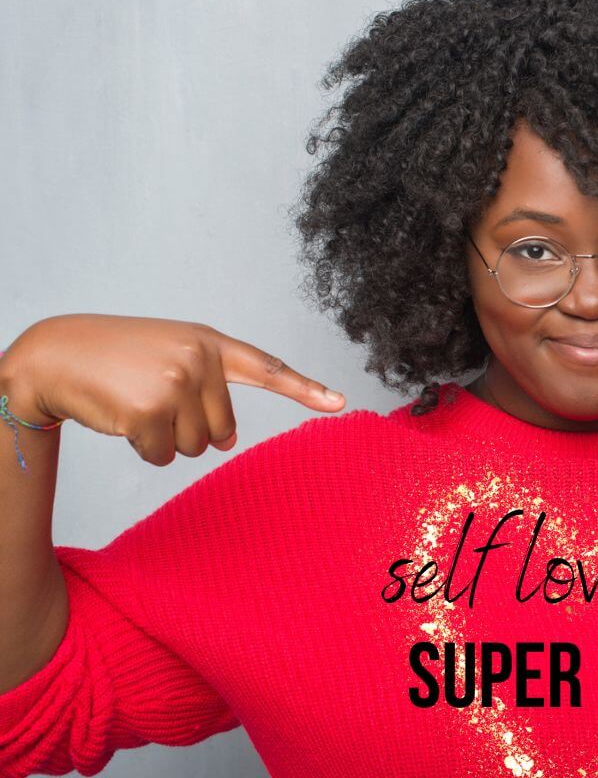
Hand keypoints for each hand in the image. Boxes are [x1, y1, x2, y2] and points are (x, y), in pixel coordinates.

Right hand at [0, 313, 344, 464]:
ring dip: (166, 440)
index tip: (340, 402)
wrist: (56, 354)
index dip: (305, 389)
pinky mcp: (150, 411)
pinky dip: (144, 449)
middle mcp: (199, 359)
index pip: (267, 368)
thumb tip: (228, 441)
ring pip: (196, 447)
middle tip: (153, 399)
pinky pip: (164, 456)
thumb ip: (208, 391)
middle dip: (190, 428)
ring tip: (135, 404)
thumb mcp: (169, 356)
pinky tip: (122, 418)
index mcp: (209, 343)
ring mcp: (175, 383)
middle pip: (223, 429)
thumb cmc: (117, 357)